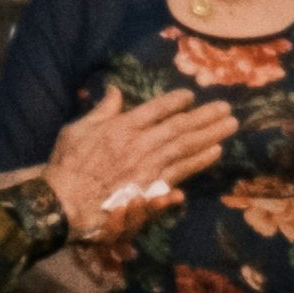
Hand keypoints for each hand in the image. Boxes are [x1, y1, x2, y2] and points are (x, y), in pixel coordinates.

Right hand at [44, 84, 236, 230]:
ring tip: (229, 125)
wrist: (64, 203)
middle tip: (226, 109)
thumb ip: (102, 110)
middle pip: (179, 127)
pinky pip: (181, 171)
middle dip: (204, 117)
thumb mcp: (77, 129)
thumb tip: (115, 90)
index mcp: (121, 126)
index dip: (176, 101)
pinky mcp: (151, 187)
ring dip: (210, 135)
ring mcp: (148, 166)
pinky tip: (216, 152)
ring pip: (185, 147)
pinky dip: (199, 161)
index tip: (191, 96)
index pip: (156, 109)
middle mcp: (139, 143)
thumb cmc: (66, 165)